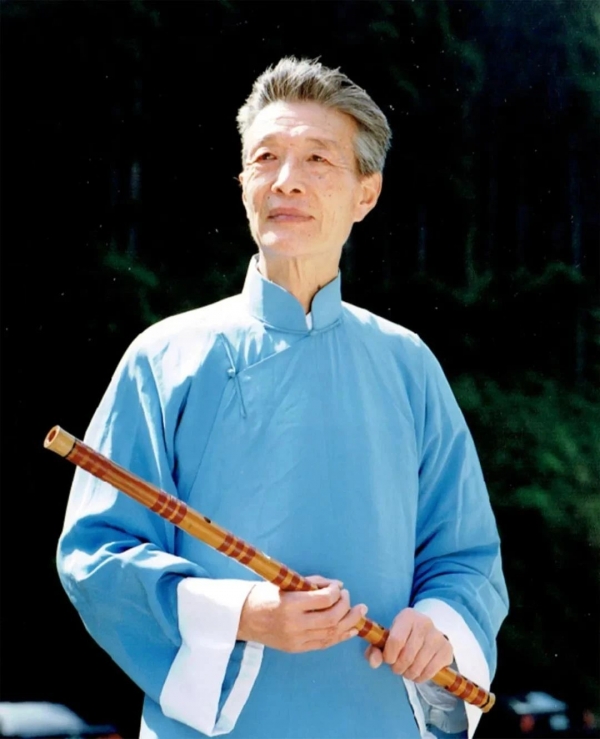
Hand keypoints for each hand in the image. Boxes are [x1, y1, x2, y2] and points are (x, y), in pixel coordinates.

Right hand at [238, 575, 366, 652]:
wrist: (243, 618)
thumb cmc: (264, 595)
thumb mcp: (285, 583)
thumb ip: (311, 583)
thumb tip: (337, 586)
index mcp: (290, 604)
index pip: (324, 600)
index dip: (336, 592)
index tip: (338, 586)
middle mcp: (294, 624)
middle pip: (331, 619)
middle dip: (346, 607)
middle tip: (349, 597)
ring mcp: (296, 639)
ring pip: (331, 634)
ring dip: (349, 622)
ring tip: (360, 612)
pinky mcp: (297, 649)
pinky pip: (324, 644)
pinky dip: (340, 636)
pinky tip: (351, 629)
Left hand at [364, 608, 452, 682]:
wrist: (426, 634)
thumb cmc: (402, 637)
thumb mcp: (386, 639)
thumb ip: (375, 650)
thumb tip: (374, 662)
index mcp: (407, 616)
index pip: (395, 641)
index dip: (389, 656)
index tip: (388, 659)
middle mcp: (425, 622)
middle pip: (407, 655)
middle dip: (398, 667)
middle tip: (397, 668)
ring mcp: (438, 636)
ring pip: (419, 665)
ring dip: (409, 674)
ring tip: (407, 670)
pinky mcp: (447, 649)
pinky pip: (431, 671)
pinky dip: (421, 677)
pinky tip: (418, 673)